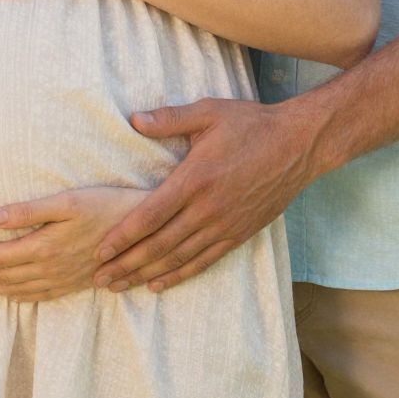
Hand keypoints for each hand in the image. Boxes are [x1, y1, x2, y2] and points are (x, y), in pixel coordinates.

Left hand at [0, 187, 149, 300]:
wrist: (148, 229)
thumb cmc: (108, 205)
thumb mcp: (69, 200)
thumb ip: (29, 211)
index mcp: (44, 247)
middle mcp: (50, 268)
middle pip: (2, 276)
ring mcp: (64, 279)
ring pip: (17, 289)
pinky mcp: (76, 283)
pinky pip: (40, 296)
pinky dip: (19, 297)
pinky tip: (11, 296)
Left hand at [93, 98, 322, 293]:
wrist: (299, 145)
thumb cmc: (252, 124)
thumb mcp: (210, 111)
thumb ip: (170, 118)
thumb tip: (134, 119)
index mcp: (195, 179)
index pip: (150, 216)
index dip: (123, 237)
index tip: (100, 250)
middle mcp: (207, 209)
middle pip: (158, 245)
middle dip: (126, 264)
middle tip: (99, 278)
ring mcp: (224, 225)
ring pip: (178, 258)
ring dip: (145, 275)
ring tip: (119, 286)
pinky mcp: (239, 233)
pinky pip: (204, 261)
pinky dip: (179, 276)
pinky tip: (159, 284)